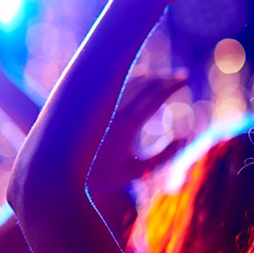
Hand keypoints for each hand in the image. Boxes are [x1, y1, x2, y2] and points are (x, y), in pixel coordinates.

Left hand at [91, 76, 186, 191]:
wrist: (67, 172)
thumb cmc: (107, 176)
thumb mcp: (140, 170)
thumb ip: (165, 155)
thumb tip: (184, 136)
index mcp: (128, 126)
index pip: (154, 97)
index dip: (172, 85)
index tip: (186, 78)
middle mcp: (114, 112)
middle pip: (145, 85)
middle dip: (165, 78)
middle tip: (181, 77)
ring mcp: (103, 107)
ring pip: (130, 81)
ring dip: (150, 77)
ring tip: (166, 80)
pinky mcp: (93, 105)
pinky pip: (117, 85)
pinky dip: (133, 80)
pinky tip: (144, 81)